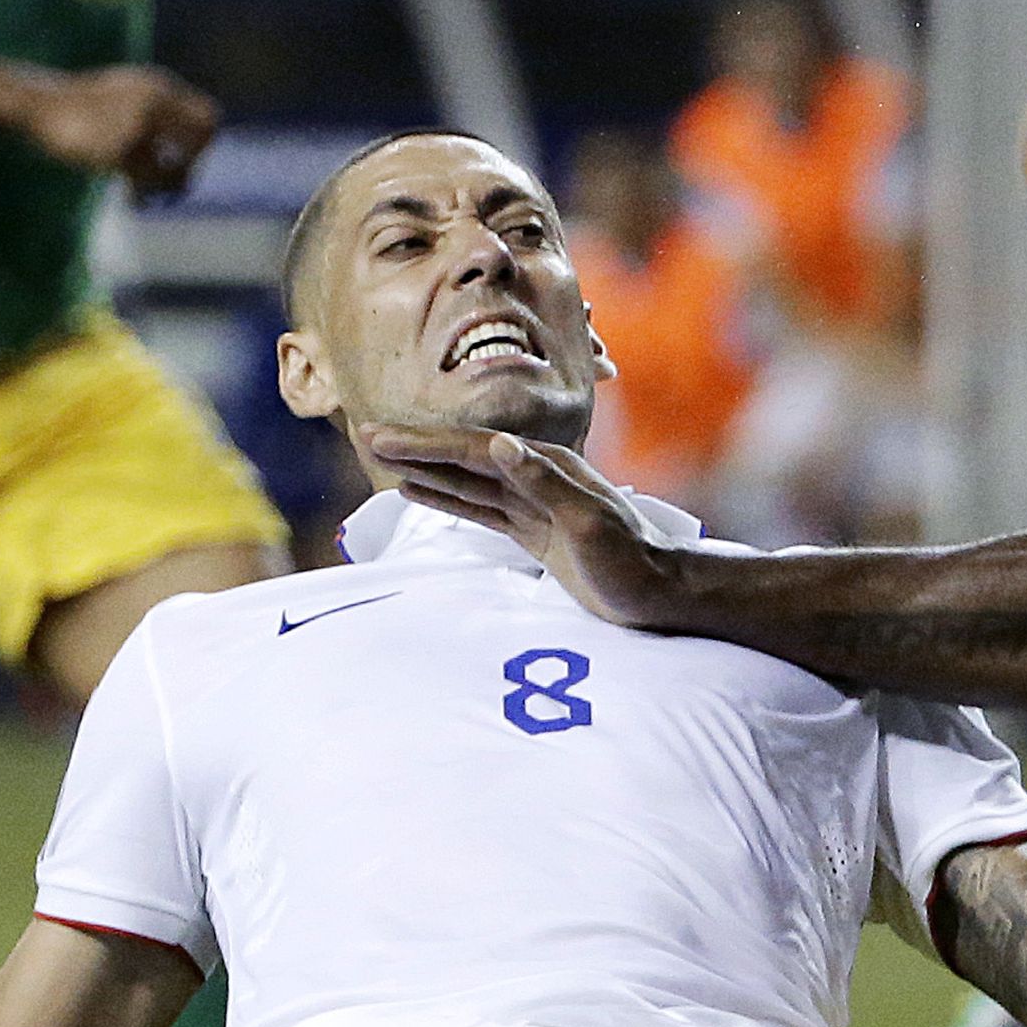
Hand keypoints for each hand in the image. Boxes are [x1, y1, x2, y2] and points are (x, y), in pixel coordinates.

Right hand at [21, 66, 219, 191]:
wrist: (41, 105)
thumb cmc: (83, 111)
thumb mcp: (126, 102)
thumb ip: (158, 118)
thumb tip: (191, 162)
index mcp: (159, 86)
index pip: (209, 117)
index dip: (203, 146)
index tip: (181, 161)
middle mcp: (155, 99)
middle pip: (204, 139)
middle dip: (193, 166)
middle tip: (172, 182)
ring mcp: (139, 121)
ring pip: (177, 167)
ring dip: (165, 186)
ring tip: (143, 192)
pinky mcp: (122, 145)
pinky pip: (148, 182)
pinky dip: (142, 194)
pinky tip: (130, 198)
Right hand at [361, 426, 692, 625]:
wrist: (661, 591)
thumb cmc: (630, 560)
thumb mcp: (588, 521)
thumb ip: (545, 482)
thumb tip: (501, 444)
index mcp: (544, 467)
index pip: (474, 449)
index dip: (427, 443)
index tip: (384, 436)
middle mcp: (535, 476)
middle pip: (464, 457)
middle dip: (416, 447)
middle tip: (366, 435)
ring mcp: (533, 504)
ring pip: (467, 481)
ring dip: (426, 468)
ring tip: (384, 459)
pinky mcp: (534, 532)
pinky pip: (481, 509)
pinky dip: (449, 499)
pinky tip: (424, 492)